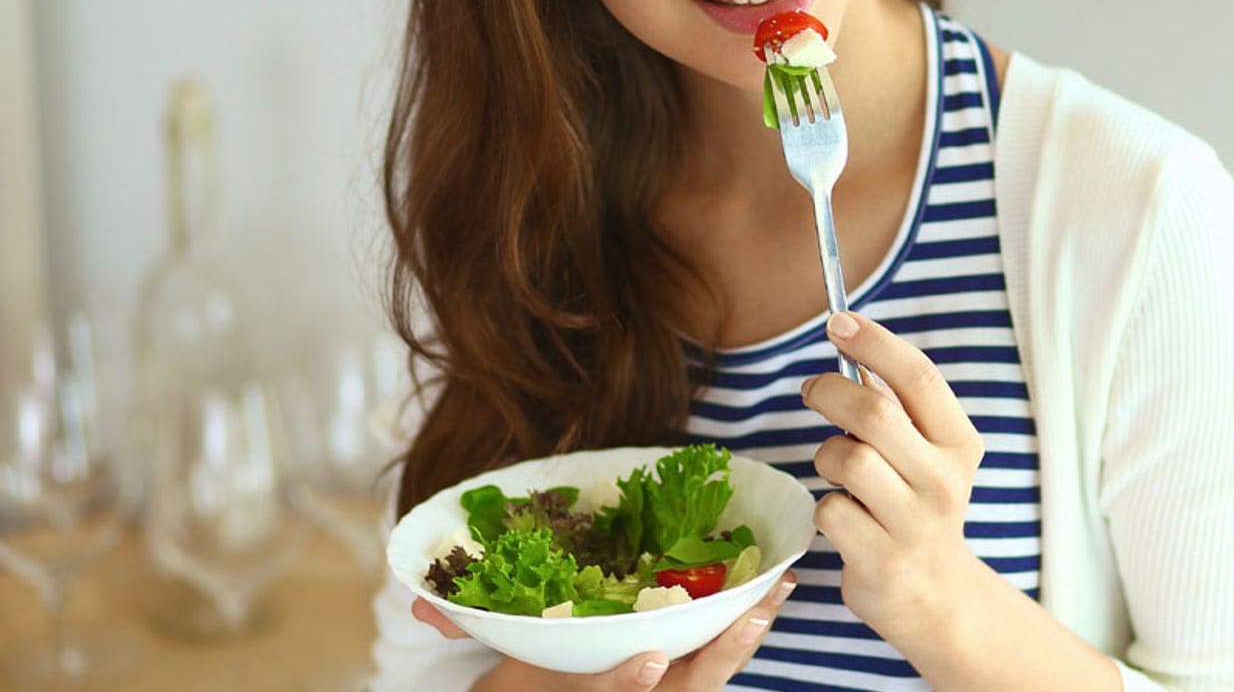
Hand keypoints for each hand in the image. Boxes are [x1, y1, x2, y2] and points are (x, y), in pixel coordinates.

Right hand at [411, 573, 796, 690]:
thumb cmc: (535, 680)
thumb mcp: (506, 663)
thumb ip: (472, 627)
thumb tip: (420, 599)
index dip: (626, 685)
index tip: (651, 660)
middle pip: (687, 689)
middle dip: (721, 655)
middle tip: (753, 615)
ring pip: (715, 673)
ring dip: (749, 633)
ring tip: (779, 589)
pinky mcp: (690, 677)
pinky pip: (725, 655)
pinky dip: (751, 622)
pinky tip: (778, 585)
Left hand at [801, 310, 992, 642]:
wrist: (933, 595)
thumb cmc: (916, 506)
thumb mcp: (925, 452)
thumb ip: (895, 402)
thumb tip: (850, 339)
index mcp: (959, 444)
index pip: (919, 377)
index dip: (875, 342)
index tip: (838, 321)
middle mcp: (944, 481)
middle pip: (875, 414)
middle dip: (831, 392)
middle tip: (812, 389)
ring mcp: (915, 523)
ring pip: (847, 459)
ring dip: (826, 455)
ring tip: (836, 468)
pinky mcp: (881, 559)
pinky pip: (829, 510)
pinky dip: (826, 507)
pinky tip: (844, 518)